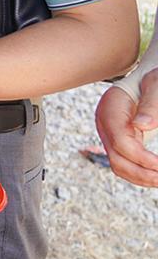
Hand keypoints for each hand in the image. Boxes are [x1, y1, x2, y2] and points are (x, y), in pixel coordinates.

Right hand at [96, 72, 157, 186]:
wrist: (144, 80)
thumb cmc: (152, 82)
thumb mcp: (155, 86)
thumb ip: (151, 105)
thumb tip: (143, 125)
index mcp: (110, 110)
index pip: (121, 142)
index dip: (142, 158)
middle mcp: (104, 125)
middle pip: (116, 159)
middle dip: (142, 174)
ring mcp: (108, 134)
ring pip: (119, 166)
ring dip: (141, 178)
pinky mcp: (116, 141)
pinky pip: (124, 164)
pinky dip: (139, 174)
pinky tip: (154, 175)